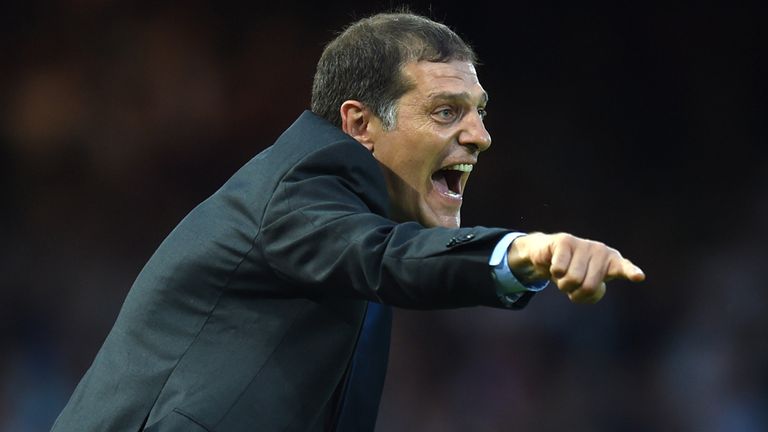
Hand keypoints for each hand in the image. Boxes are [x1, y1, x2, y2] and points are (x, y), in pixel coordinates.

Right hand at [507, 232, 644, 303]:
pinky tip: (555, 264)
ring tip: (564, 274)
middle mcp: (600, 251)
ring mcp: (583, 244)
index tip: (639, 277)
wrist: (548, 255)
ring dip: (563, 284)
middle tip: (573, 285)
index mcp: (612, 262)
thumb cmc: (573, 274)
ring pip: (572, 279)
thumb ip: (590, 292)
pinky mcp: (564, 241)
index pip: (624, 268)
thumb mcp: (585, 287)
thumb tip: (579, 282)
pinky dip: (554, 273)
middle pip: (588, 286)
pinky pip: (559, 269)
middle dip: (575, 292)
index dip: (631, 272)